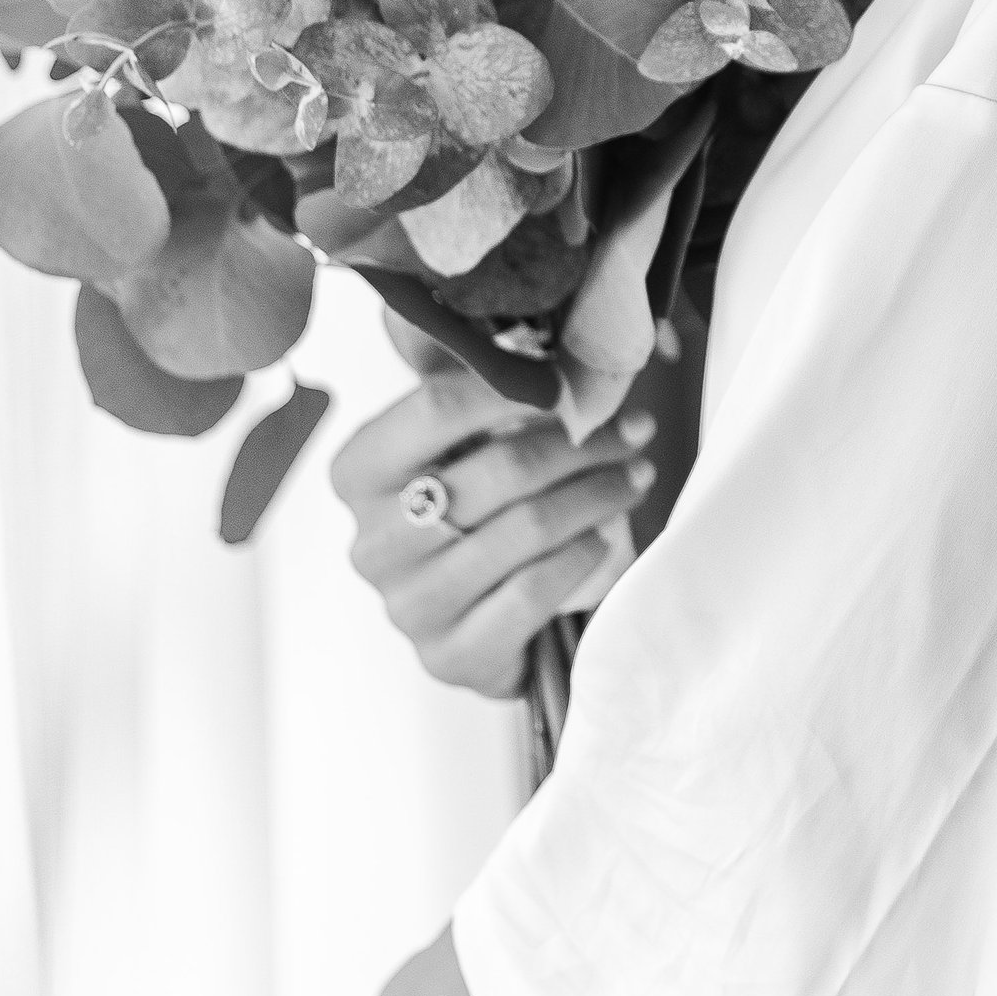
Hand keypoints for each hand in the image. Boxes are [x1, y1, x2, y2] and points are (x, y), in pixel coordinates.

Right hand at [331, 368, 660, 698]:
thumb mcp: (457, 448)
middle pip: (497, 470)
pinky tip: (606, 537)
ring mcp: (408, 605)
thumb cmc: (470, 513)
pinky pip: (532, 594)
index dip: (512, 386)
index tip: (574, 380)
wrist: (471, 621)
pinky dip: (580, 557)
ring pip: (525, 529)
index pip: (435, 408)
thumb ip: (481, 393)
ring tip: (638, 473)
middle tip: (636, 428)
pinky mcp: (450, 655)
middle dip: (581, 443)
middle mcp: (371, 542)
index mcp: (359, 473)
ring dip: (598, 494)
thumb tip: (553, 340)